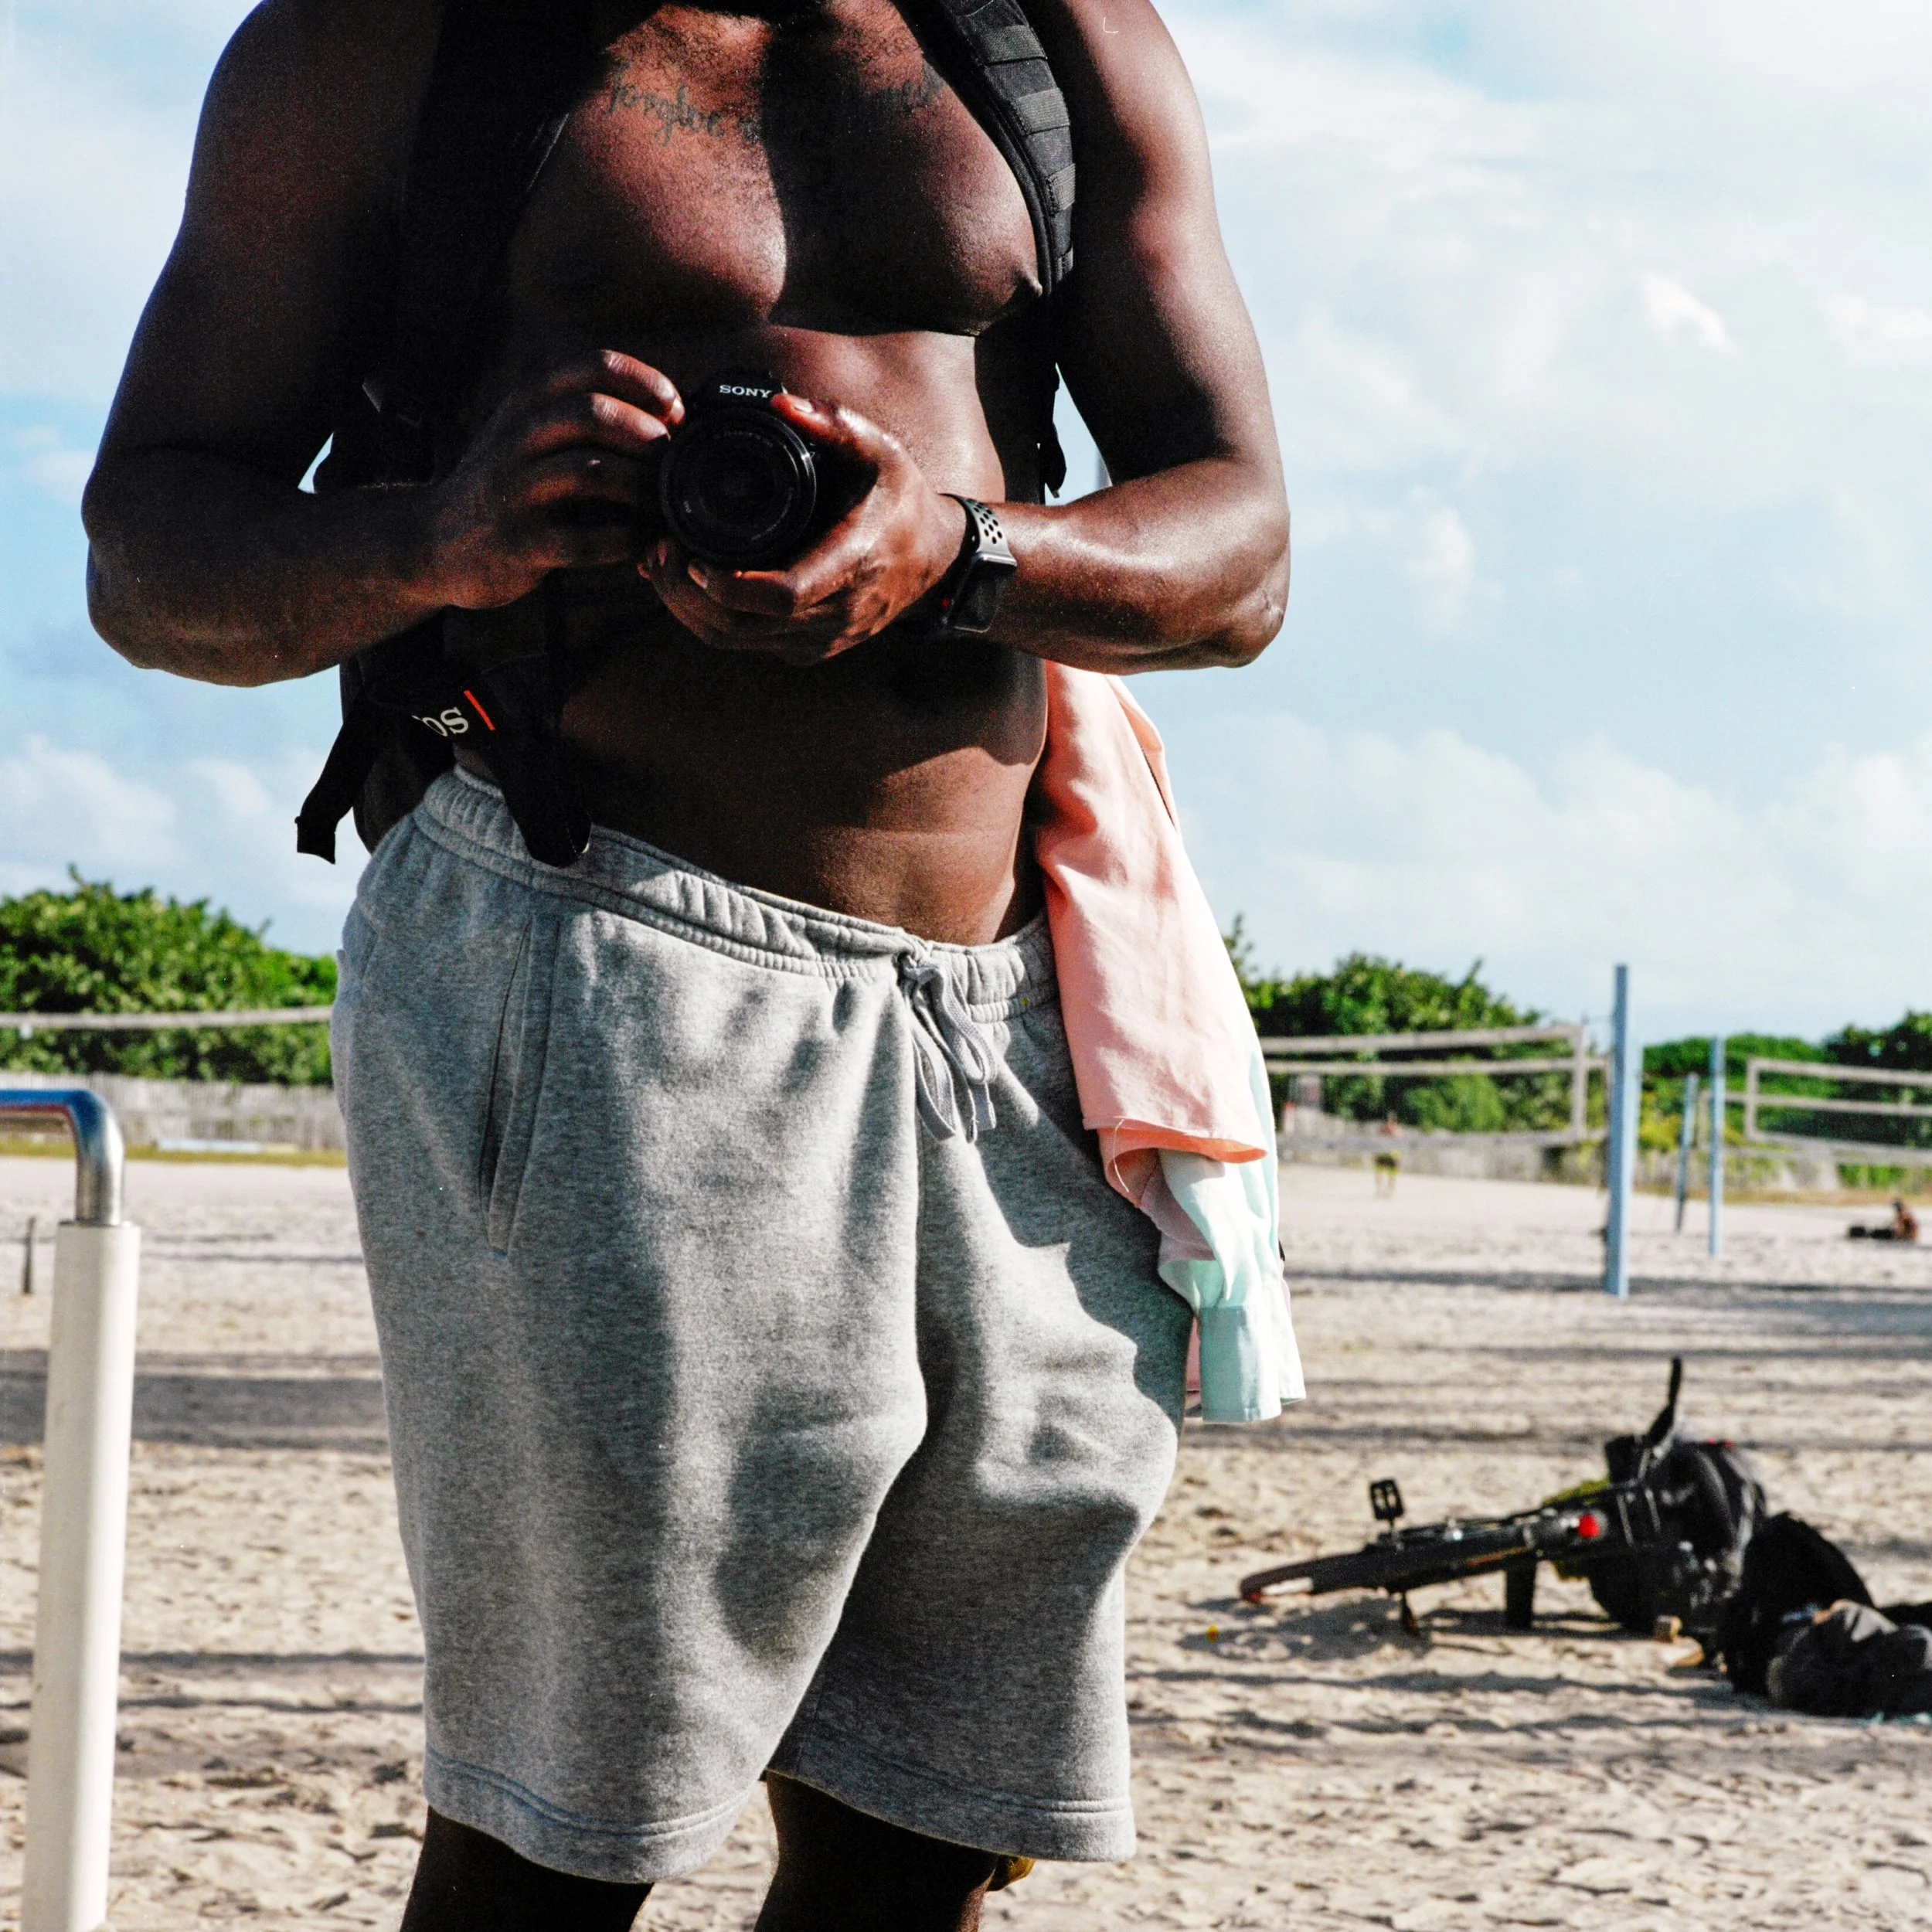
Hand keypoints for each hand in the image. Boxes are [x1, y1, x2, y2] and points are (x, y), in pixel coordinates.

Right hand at [421, 352, 681, 609]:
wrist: (435, 540)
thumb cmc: (505, 484)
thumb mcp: (529, 431)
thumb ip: (582, 414)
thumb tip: (668, 414)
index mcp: (528, 402)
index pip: (595, 366)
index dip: (647, 384)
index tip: (674, 412)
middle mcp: (518, 437)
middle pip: (593, 413)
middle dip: (646, 434)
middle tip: (671, 459)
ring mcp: (515, 490)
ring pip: (588, 472)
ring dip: (638, 486)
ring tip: (660, 502)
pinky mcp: (520, 543)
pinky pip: (582, 541)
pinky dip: (621, 541)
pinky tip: (637, 541)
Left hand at [645, 395, 967, 663]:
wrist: (935, 563)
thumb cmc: (902, 502)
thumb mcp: (880, 452)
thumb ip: (833, 424)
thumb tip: (779, 401)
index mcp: (851, 564)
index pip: (782, 596)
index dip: (728, 585)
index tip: (691, 555)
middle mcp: (835, 613)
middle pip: (742, 626)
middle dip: (688, 594)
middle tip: (656, 551)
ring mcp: (820, 639)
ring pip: (735, 642)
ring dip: (688, 609)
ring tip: (660, 564)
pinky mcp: (808, 650)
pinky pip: (746, 645)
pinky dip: (708, 618)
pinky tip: (687, 584)